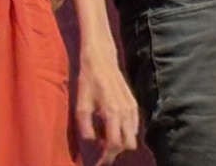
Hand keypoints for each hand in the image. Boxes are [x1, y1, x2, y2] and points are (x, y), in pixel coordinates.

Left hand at [75, 45, 140, 165]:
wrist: (101, 60)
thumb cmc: (88, 82)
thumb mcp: (81, 105)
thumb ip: (85, 129)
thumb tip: (88, 147)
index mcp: (112, 113)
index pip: (114, 145)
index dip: (106, 158)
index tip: (98, 164)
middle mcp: (126, 113)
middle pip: (127, 145)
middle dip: (115, 153)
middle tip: (101, 154)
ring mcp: (133, 109)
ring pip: (133, 137)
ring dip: (121, 143)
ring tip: (105, 142)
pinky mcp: (134, 105)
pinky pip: (134, 127)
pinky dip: (125, 133)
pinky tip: (112, 130)